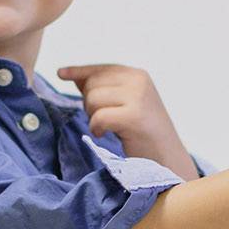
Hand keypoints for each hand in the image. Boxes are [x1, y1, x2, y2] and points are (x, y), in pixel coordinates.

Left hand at [57, 64, 195, 180]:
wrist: (168, 160)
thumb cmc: (144, 135)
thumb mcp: (127, 104)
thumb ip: (105, 89)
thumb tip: (75, 76)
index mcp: (138, 75)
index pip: (101, 68)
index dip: (79, 71)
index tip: (61, 73)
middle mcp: (139, 81)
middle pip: (92, 84)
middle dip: (89, 104)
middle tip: (105, 120)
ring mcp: (138, 98)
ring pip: (92, 99)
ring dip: (93, 117)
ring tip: (109, 128)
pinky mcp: (134, 117)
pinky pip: (98, 117)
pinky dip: (97, 128)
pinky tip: (106, 135)